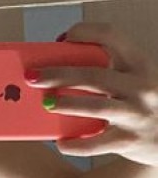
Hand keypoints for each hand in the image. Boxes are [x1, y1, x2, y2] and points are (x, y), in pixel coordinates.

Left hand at [25, 22, 157, 166]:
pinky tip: (60, 143)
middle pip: (93, 75)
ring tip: (46, 105)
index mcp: (140, 64)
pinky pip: (97, 144)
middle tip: (32, 77)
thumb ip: (108, 71)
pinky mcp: (130, 141)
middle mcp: (141, 86)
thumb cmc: (145, 104)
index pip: (111, 36)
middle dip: (59, 74)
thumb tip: (55, 71)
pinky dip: (76, 145)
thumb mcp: (136, 79)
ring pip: (95, 107)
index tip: (62, 39)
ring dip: (66, 105)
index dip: (84, 32)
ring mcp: (137, 114)